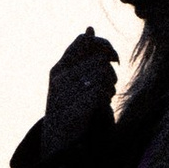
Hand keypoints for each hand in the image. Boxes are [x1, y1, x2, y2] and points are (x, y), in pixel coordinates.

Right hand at [43, 28, 118, 147]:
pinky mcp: (75, 108)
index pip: (84, 41)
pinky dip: (107, 97)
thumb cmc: (67, 104)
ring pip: (101, 74)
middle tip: (111, 82)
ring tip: (107, 93)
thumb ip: (79, 54)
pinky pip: (100, 91)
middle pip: (98, 59)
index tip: (112, 58)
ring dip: (111, 85)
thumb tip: (90, 29)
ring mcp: (65, 94)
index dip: (104, 45)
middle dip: (111, 71)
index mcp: (58, 68)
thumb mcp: (69, 78)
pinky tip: (104, 102)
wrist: (56, 138)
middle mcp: (59, 79)